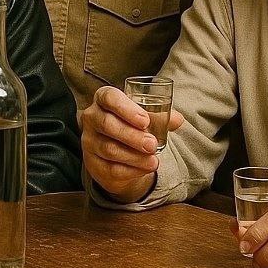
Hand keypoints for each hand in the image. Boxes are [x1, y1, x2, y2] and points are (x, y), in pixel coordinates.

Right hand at [80, 84, 184, 202]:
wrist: (118, 153)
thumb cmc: (131, 126)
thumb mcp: (144, 118)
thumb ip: (160, 117)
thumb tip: (178, 119)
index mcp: (103, 99)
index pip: (109, 98)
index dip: (126, 109)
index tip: (145, 121)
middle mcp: (92, 118)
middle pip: (107, 124)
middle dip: (132, 136)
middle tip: (152, 144)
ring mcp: (89, 142)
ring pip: (109, 149)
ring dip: (134, 156)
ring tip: (153, 159)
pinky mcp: (93, 164)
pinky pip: (111, 168)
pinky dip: (131, 170)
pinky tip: (145, 168)